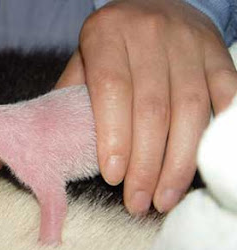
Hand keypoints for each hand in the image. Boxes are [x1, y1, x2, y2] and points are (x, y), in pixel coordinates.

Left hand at [56, 0, 236, 214]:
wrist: (155, 5)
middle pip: (152, 109)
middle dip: (146, 165)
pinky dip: (215, 135)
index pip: (111, 90)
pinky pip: (225, 97)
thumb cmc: (113, 44)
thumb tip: (57, 143)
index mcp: (107, 33)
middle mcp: (150, 34)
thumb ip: (72, 96)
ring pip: (190, 110)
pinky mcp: (217, 54)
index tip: (112, 178)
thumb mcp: (84, 59)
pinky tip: (202, 166)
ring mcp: (189, 44)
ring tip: (164, 198)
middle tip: (138, 202)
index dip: (113, 138)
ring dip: (179, 163)